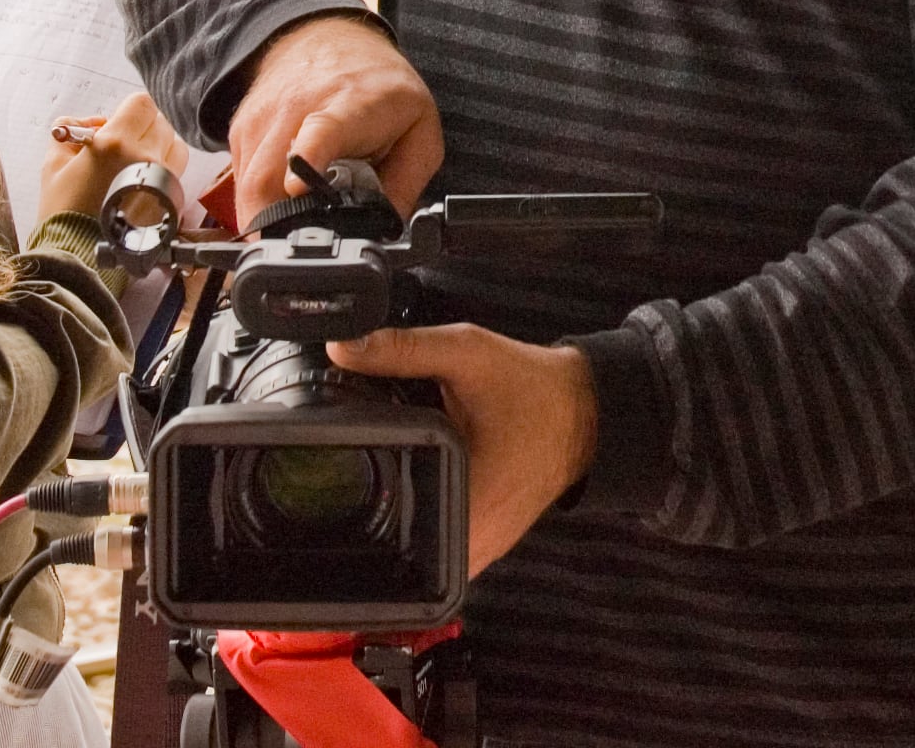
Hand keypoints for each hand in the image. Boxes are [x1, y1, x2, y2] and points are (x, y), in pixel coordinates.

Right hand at [38, 89, 188, 221]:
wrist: (76, 254)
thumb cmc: (63, 211)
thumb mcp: (53, 162)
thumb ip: (71, 129)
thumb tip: (95, 122)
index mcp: (114, 143)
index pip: (142, 104)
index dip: (129, 109)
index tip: (117, 121)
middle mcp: (143, 157)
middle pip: (161, 122)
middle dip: (142, 128)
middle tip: (122, 144)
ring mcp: (161, 180)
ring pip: (176, 145)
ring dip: (159, 146)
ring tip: (135, 161)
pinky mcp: (169, 199)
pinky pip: (177, 172)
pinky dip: (163, 169)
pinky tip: (140, 180)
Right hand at [230, 13, 442, 220]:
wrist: (325, 36)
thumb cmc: (378, 86)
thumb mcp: (419, 130)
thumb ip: (406, 184)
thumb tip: (384, 229)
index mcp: (349, 108)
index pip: (322, 131)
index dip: (308, 159)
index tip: (298, 186)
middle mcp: (297, 110)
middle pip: (268, 176)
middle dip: (277, 227)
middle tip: (305, 247)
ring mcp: (262, 119)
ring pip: (246, 188)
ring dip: (267, 218)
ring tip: (302, 216)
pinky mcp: (240, 129)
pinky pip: (240, 181)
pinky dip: (258, 199)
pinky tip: (284, 193)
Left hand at [328, 324, 595, 574]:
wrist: (586, 408)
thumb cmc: (532, 387)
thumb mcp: (466, 354)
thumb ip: (403, 350)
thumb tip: (342, 346)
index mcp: (467, 504)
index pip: (394, 548)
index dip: (354, 527)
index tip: (329, 505)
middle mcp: (477, 542)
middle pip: (401, 565)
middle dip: (367, 531)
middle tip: (336, 497)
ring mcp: (485, 549)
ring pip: (422, 566)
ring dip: (396, 536)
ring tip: (364, 499)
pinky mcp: (490, 542)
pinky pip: (444, 551)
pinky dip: (423, 528)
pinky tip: (409, 498)